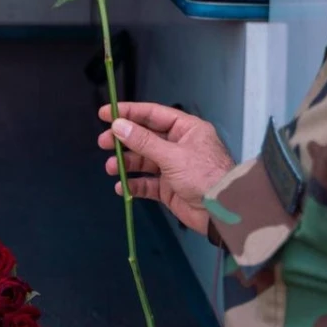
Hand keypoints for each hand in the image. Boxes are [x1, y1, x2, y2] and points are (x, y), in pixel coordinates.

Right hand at [96, 102, 234, 236]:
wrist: (224, 213)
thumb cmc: (205, 177)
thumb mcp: (172, 155)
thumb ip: (143, 141)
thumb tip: (118, 126)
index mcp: (186, 130)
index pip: (153, 115)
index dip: (128, 113)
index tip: (105, 113)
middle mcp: (178, 145)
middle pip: (145, 137)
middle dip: (123, 140)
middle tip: (103, 142)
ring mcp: (173, 167)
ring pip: (143, 161)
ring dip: (126, 164)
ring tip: (112, 168)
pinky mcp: (169, 188)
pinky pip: (147, 183)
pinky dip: (134, 185)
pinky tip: (123, 187)